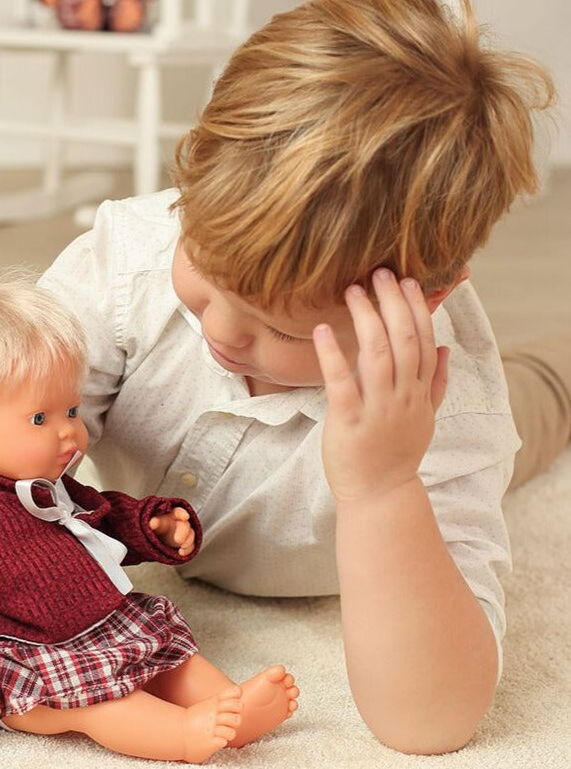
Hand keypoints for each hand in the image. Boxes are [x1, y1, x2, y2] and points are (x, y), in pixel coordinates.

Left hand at [149, 507, 195, 556]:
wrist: (156, 538)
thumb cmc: (156, 527)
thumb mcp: (153, 523)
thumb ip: (154, 522)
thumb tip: (152, 523)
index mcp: (172, 515)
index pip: (178, 512)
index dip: (182, 514)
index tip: (185, 517)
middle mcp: (180, 523)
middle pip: (185, 525)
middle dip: (184, 532)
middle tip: (178, 540)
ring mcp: (184, 534)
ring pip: (190, 535)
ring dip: (188, 541)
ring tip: (182, 547)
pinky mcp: (186, 544)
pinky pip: (191, 546)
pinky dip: (188, 550)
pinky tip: (182, 553)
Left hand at [312, 268, 448, 502]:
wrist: (380, 494)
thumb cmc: (397, 453)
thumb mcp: (425, 418)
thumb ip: (435, 383)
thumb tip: (444, 348)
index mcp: (419, 393)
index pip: (424, 341)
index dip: (417, 309)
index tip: (408, 281)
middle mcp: (403, 397)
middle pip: (404, 341)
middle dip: (393, 304)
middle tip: (380, 273)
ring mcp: (377, 409)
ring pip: (377, 356)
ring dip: (366, 319)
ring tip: (353, 291)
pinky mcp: (349, 421)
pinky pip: (342, 382)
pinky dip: (333, 354)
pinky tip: (322, 330)